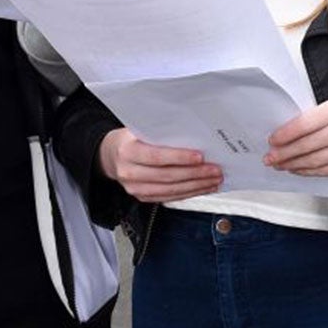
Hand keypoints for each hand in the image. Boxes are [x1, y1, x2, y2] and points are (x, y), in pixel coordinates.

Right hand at [99, 129, 222, 202]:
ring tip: (214, 179)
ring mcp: (136, 189)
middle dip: (195, 173)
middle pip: (167, 176)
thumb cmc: (131, 139)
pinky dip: (191, 192)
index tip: (200, 156)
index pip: (156, 156)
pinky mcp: (144, 198)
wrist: (112, 156)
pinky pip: (171, 197)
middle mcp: (129, 172)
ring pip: (172, 189)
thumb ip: (161, 133)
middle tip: (215, 169)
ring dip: (197, 185)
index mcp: (127, 151)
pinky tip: (204, 187)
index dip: (179, 158)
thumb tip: (193, 134)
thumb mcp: (140, 130)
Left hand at [267, 99, 327, 177]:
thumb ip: (311, 119)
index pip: (305, 123)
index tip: (272, 140)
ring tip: (279, 164)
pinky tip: (296, 169)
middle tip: (270, 157)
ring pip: (313, 160)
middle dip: (284, 153)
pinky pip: (322, 171)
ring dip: (292, 164)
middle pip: (307, 145)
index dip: (286, 134)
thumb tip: (282, 135)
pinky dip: (305, 171)